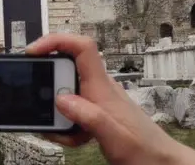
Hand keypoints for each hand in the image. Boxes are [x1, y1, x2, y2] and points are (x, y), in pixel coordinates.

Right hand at [27, 33, 194, 164]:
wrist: (160, 162)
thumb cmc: (145, 150)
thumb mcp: (115, 137)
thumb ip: (89, 116)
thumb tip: (61, 99)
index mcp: (102, 87)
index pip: (81, 47)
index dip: (56, 41)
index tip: (34, 52)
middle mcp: (98, 88)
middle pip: (63, 70)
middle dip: (48, 89)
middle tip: (48, 113)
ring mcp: (94, 99)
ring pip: (62, 93)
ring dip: (56, 113)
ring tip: (67, 133)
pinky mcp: (92, 111)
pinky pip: (68, 109)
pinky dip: (64, 123)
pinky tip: (74, 137)